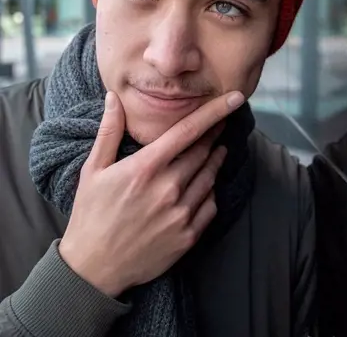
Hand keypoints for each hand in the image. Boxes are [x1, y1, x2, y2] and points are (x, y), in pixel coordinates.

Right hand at [58, 89, 243, 297]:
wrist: (93, 268)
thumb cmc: (91, 214)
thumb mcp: (92, 170)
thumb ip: (108, 131)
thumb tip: (114, 97)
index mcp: (146, 168)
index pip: (188, 130)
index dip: (214, 112)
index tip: (234, 98)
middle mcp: (168, 188)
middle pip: (203, 151)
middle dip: (214, 134)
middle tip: (220, 123)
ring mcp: (180, 214)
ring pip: (210, 176)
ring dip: (216, 159)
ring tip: (218, 149)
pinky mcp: (188, 236)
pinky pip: (210, 205)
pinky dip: (211, 190)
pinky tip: (207, 184)